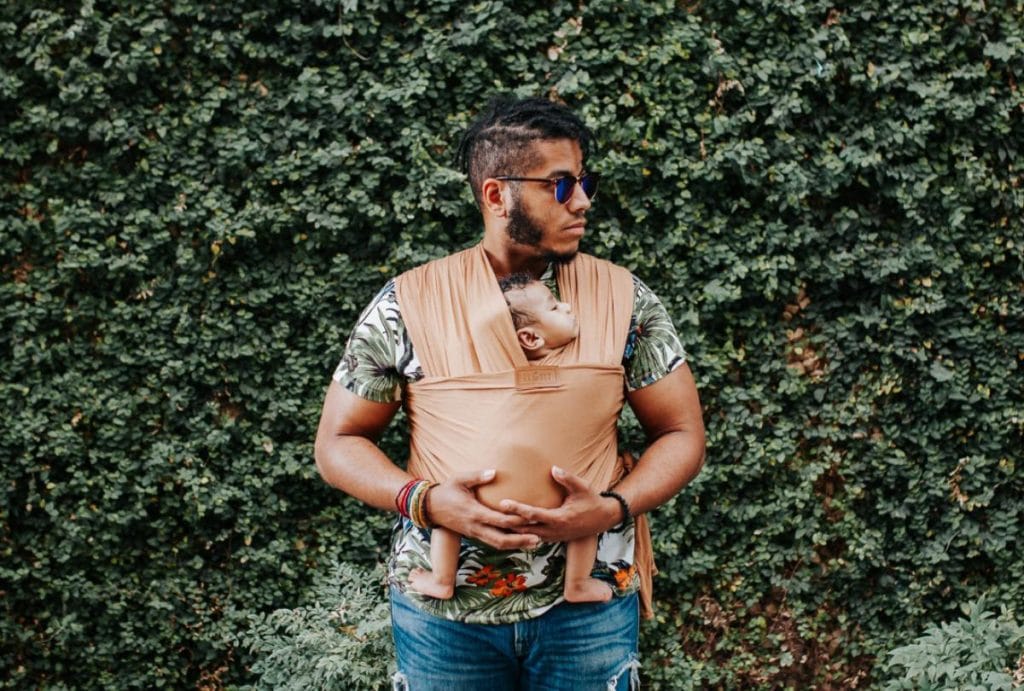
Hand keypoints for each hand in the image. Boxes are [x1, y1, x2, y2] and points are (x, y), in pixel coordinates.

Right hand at [428, 470, 540, 550]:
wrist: (429, 507)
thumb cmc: (446, 490)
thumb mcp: (459, 479)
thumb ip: (476, 477)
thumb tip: (494, 472)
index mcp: (474, 512)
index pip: (500, 520)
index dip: (517, 521)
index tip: (531, 517)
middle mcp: (475, 526)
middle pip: (501, 539)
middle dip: (520, 541)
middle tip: (538, 539)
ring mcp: (474, 533)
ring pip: (497, 544)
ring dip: (516, 545)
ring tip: (534, 542)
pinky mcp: (474, 535)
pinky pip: (492, 543)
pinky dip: (507, 544)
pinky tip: (519, 542)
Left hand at [500, 466, 620, 542]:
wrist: (603, 519)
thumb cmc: (591, 500)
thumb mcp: (583, 487)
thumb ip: (567, 478)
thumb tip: (553, 468)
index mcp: (560, 518)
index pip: (533, 514)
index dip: (517, 509)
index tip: (503, 502)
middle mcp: (554, 531)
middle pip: (525, 529)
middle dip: (507, 523)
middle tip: (489, 515)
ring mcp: (553, 537)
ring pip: (526, 536)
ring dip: (511, 530)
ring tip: (493, 523)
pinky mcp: (552, 538)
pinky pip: (531, 537)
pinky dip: (519, 534)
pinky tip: (506, 530)